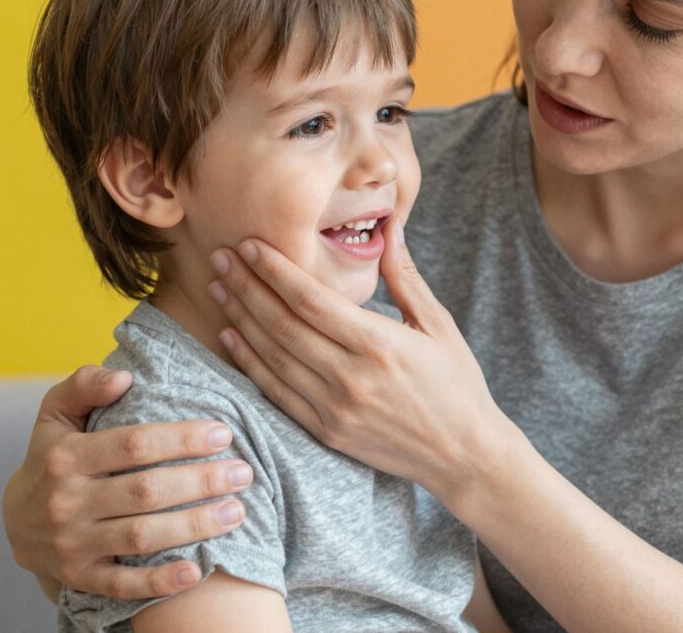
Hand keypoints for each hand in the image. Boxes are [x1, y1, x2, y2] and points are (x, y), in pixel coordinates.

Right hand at [2, 365, 253, 599]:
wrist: (14, 520)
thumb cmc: (53, 454)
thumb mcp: (56, 412)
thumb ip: (85, 384)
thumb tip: (124, 377)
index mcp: (66, 457)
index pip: (134, 444)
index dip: (182, 439)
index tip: (224, 433)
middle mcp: (67, 502)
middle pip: (146, 491)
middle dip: (201, 481)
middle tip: (243, 473)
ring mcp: (73, 544)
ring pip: (142, 537)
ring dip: (194, 526)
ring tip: (237, 511)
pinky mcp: (80, 578)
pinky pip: (123, 585)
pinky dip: (160, 583)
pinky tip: (197, 571)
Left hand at [209, 216, 516, 506]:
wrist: (463, 454)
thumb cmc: (457, 384)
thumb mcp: (438, 325)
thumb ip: (406, 277)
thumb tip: (390, 228)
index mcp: (381, 345)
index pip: (312, 301)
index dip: (276, 271)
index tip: (251, 245)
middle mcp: (352, 377)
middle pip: (283, 325)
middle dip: (248, 286)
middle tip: (221, 256)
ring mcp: (335, 408)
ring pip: (274, 356)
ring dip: (241, 318)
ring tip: (219, 287)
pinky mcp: (326, 431)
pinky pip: (277, 392)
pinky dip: (250, 363)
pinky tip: (231, 336)